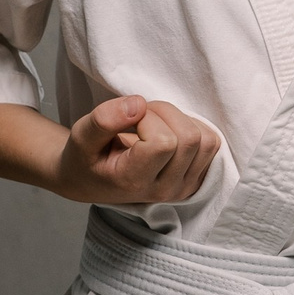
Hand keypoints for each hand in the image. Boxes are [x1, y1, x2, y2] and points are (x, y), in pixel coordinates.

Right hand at [54, 94, 220, 205]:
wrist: (91, 180)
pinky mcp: (196, 179)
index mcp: (135, 181)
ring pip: (206, 140)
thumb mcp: (82, 135)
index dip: (148, 118)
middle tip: (140, 118)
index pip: (163, 142)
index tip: (129, 120)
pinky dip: (193, 128)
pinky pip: (211, 145)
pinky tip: (169, 132)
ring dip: (181, 120)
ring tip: (154, 124)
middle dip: (165, 114)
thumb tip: (138, 104)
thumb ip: (104, 119)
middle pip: (189, 138)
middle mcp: (164, 190)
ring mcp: (183, 187)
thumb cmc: (86, 157)